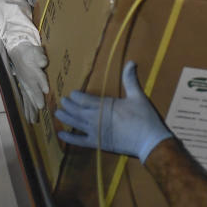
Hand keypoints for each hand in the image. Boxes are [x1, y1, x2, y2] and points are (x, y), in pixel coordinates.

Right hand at [9, 42, 49, 122]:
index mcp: (33, 70)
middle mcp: (29, 80)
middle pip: (32, 91)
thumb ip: (40, 56)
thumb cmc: (31, 53)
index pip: (38, 77)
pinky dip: (26, 109)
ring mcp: (25, 86)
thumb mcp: (36, 51)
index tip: (46, 91)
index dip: (42, 83)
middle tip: (39, 110)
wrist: (19, 53)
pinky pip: (25, 100)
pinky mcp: (24, 89)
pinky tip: (28, 118)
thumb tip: (43, 62)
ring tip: (32, 120)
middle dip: (35, 101)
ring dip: (30, 109)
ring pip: (28, 98)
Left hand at [55, 60, 172, 162]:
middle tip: (62, 101)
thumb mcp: (137, 96)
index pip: (85, 100)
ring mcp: (96, 132)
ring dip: (66, 118)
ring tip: (58, 114)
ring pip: (76, 123)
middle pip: (78, 111)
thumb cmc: (144, 117)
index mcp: (105, 105)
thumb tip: (131, 62)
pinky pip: (79, 141)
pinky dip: (70, 138)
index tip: (72, 94)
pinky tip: (61, 135)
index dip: (77, 96)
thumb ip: (130, 80)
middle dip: (69, 105)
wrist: (148, 141)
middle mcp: (97, 118)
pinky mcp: (97, 143)